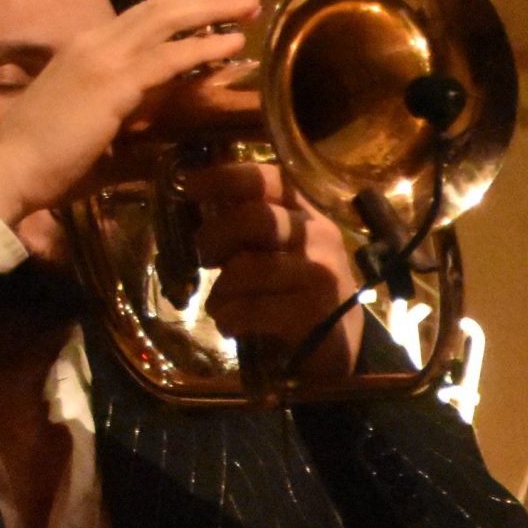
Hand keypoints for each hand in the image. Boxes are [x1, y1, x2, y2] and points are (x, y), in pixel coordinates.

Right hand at [0, 0, 262, 247]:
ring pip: (167, 20)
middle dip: (204, 2)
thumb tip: (164, 142)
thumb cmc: (41, 165)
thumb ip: (129, 133)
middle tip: (243, 3)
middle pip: (158, 8)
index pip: (138, 21)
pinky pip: (169, 57)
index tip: (212, 18)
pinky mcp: (114, 83)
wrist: (4, 171)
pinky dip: (204, 47)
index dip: (178, 15)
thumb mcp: (92, 138)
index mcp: (83, 52)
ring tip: (249, 11)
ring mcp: (102, 58)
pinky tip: (232, 47)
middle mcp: (93, 43)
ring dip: (212, 12)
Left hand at [186, 159, 365, 379]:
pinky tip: (231, 326)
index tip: (188, 184)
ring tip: (220, 305)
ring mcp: (321, 274)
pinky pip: (251, 309)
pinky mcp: (314, 312)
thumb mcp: (280, 254)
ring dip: (220, 291)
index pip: (268, 180)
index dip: (225, 177)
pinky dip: (229, 319)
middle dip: (214, 238)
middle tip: (203, 258)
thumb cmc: (297, 296)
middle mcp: (319, 237)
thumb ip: (250, 231)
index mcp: (307, 215)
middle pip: (255, 218)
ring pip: (247, 267)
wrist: (340, 349)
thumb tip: (199, 213)